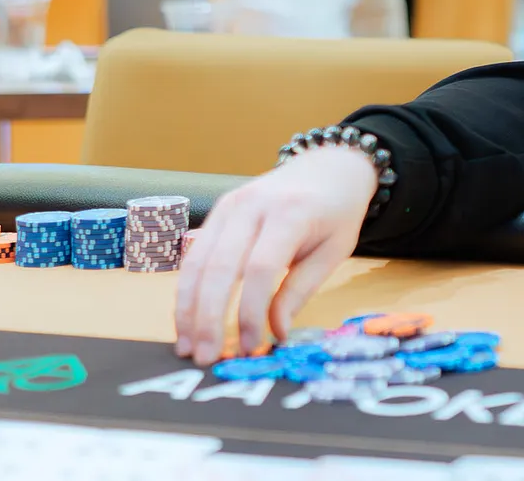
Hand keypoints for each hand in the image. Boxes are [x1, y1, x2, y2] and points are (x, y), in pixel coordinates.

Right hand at [174, 145, 377, 365]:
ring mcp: (230, 204)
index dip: (250, 311)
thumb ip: (300, 291)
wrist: (328, 166)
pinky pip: (195, 254)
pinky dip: (187, 289)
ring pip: (197, 262)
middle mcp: (253, 205)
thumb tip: (276, 333)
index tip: (250, 346)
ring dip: (187, 308)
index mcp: (291, 213)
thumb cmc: (336, 212)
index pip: (261, 268)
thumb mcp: (333, 251)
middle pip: (219, 266)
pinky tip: (187, 319)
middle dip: (208, 317)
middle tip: (204, 357)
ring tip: (187, 347)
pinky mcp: (217, 211)